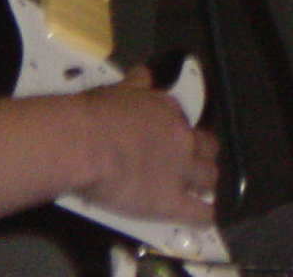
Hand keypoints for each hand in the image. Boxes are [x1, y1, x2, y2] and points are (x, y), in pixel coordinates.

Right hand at [74, 69, 219, 225]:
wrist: (84, 143)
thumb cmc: (93, 115)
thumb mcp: (118, 89)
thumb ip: (136, 84)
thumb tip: (144, 74)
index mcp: (167, 111)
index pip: (183, 121)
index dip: (180, 132)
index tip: (174, 139)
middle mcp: (181, 138)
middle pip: (206, 147)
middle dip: (204, 156)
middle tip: (197, 163)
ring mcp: (179, 170)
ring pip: (208, 177)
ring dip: (207, 183)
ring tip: (204, 189)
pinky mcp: (170, 200)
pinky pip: (197, 211)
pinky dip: (205, 215)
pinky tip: (208, 217)